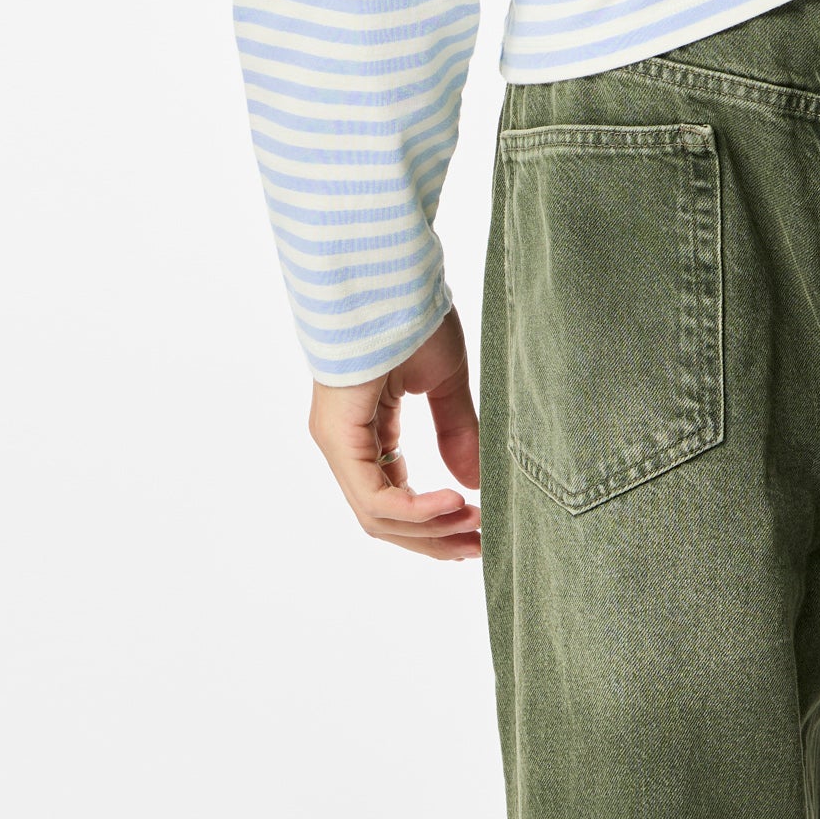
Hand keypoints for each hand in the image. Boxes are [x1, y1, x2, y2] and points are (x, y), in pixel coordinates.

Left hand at [309, 311, 483, 561]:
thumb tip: (475, 484)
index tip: (476, 525)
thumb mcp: (444, 382)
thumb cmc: (411, 314)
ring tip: (476, 527)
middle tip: (481, 545)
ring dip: (430, 531)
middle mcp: (346, 445)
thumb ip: (456, 431)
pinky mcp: (339, 439)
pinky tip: (453, 505)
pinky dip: (414, 510)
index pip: (393, 497)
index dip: (433, 521)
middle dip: (435, 538)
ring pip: (378, 516)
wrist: (386, 273)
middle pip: (385, 518)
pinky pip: (373, 497)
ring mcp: (338, 444)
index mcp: (366, 431)